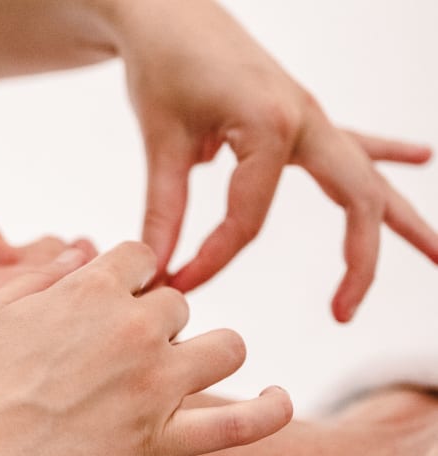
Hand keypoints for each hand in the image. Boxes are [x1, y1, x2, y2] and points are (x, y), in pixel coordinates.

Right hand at [0, 241, 292, 455]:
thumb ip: (42, 272)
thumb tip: (84, 249)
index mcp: (92, 290)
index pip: (141, 256)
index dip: (129, 278)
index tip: (115, 302)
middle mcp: (134, 328)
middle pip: (179, 305)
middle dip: (156, 325)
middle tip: (119, 359)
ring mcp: (156, 386)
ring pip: (224, 347)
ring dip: (206, 356)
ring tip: (182, 375)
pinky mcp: (164, 442)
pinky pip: (242, 424)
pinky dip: (269, 412)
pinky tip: (280, 400)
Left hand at [108, 0, 436, 320]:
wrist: (166, 9)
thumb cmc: (162, 66)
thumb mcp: (161, 140)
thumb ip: (163, 209)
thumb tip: (158, 269)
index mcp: (271, 127)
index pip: (248, 223)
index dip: (211, 261)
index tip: (175, 283)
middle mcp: (305, 120)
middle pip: (354, 202)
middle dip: (358, 262)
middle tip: (343, 312)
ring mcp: (310, 115)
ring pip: (368, 176)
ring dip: (400, 219)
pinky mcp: (300, 112)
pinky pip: (354, 141)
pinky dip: (386, 155)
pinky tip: (422, 158)